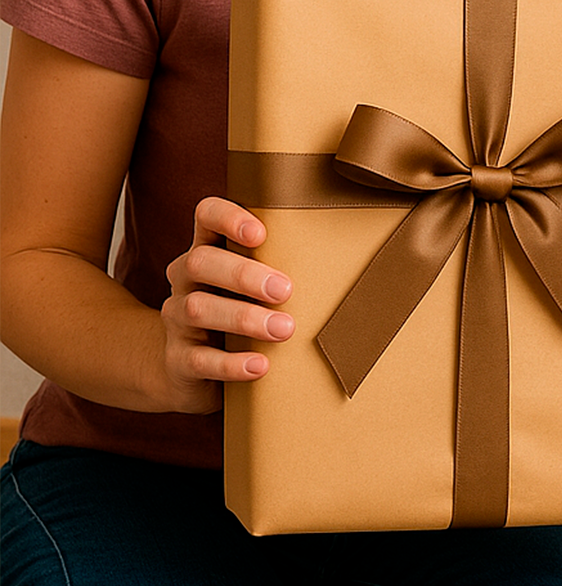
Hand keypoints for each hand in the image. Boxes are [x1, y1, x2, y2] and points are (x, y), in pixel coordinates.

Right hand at [158, 197, 293, 412]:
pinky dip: (231, 363)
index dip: (228, 218)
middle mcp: (186, 279)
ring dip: (244, 318)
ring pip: (198, 308)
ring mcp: (177, 319)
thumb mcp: (257, 286)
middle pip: (200, 262)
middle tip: (286, 290)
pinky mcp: (178, 360)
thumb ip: (287, 267)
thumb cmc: (242, 313)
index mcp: (209, 250)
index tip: (260, 234)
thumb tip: (361, 259)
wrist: (191, 370)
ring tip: (284, 330)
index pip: (206, 216)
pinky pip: (199, 359)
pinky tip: (260, 365)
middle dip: (244, 274)